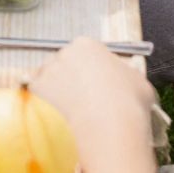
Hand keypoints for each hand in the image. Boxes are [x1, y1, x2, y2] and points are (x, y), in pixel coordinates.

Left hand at [32, 36, 155, 141]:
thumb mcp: (138, 82)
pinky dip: (46, 108)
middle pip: (64, 65)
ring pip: (49, 81)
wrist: (108, 127)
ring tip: (72, 115)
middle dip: (70, 81)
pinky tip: (59, 120)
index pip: (83, 54)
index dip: (89, 71)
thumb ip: (126, 75)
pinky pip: (38, 98)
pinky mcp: (35, 92)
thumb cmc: (128, 102)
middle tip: (82, 102)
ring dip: (57, 94)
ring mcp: (47, 72)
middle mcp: (63, 53)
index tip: (94, 86)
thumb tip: (125, 80)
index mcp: (87, 45)